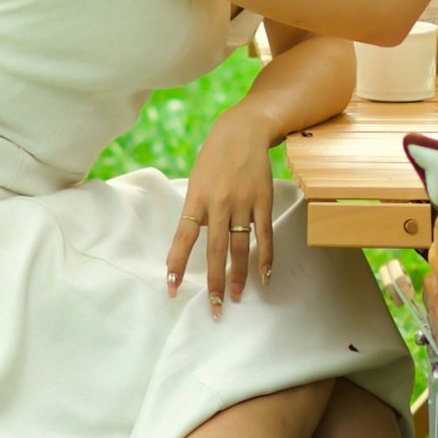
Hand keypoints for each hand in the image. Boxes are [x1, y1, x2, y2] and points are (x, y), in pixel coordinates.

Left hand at [167, 110, 282, 311]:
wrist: (243, 131)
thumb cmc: (213, 158)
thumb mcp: (197, 181)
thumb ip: (196, 211)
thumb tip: (193, 243)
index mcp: (196, 198)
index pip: (183, 237)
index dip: (176, 263)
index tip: (172, 287)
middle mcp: (219, 203)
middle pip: (215, 250)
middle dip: (214, 281)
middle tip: (214, 306)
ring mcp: (243, 203)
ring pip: (241, 247)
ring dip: (239, 275)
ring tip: (237, 297)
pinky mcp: (263, 201)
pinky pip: (265, 234)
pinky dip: (265, 257)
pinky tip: (264, 277)